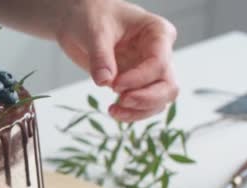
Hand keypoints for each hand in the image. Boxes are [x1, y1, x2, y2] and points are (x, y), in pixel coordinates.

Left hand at [57, 0, 178, 121]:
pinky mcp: (135, 83)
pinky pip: (143, 104)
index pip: (159, 63)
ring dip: (139, 111)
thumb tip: (104, 81)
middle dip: (146, 99)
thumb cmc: (92, 15)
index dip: (139, 79)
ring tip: (114, 110)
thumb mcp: (95, 31)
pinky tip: (115, 111)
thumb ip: (100, 56)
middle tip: (121, 101)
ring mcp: (148, 70)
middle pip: (168, 86)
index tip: (114, 85)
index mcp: (157, 33)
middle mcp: (159, 53)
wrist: (78, 19)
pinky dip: (132, 113)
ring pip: (160, 99)